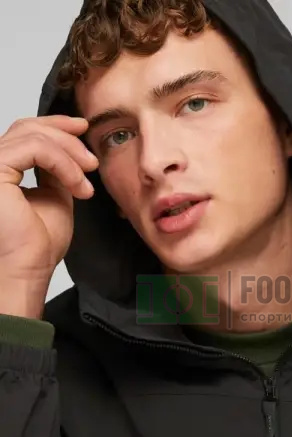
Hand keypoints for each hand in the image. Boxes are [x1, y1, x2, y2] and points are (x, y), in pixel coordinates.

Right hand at [0, 115, 98, 317]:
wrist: (30, 268)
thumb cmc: (38, 244)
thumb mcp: (55, 197)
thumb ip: (57, 172)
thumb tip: (70, 153)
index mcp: (3, 169)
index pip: (25, 132)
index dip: (56, 125)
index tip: (83, 128)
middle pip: (28, 127)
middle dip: (67, 136)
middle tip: (93, 160)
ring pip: (34, 135)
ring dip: (71, 156)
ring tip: (88, 183)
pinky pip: (36, 149)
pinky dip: (64, 164)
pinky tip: (79, 186)